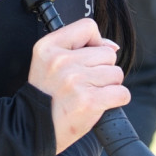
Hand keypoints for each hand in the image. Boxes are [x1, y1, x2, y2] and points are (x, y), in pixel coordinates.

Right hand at [27, 17, 128, 153]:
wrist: (34, 128)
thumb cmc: (46, 95)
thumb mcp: (50, 62)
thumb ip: (80, 47)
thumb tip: (113, 46)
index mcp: (48, 46)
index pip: (88, 27)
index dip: (94, 42)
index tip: (87, 58)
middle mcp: (61, 61)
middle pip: (107, 53)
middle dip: (102, 68)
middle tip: (85, 82)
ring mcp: (75, 81)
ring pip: (116, 73)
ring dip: (109, 85)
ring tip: (90, 93)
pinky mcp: (89, 101)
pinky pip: (122, 93)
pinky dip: (116, 100)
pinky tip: (100, 103)